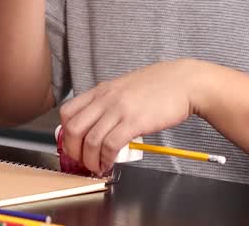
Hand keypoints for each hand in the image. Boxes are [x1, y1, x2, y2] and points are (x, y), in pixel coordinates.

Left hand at [58, 59, 204, 174]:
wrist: (184, 81)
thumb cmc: (158, 87)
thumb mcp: (124, 89)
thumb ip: (109, 103)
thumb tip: (97, 124)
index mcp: (101, 91)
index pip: (67, 112)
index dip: (65, 133)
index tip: (73, 146)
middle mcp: (105, 99)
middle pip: (73, 128)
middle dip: (73, 151)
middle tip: (81, 161)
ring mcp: (119, 109)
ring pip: (90, 140)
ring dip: (89, 160)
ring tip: (96, 167)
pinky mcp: (134, 121)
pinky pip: (111, 145)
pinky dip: (106, 159)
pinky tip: (109, 164)